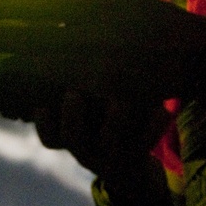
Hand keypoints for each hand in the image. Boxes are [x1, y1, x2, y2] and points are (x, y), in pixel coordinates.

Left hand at [0, 0, 205, 101]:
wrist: (199, 54)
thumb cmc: (159, 25)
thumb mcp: (121, 2)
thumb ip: (86, 5)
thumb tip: (51, 8)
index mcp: (95, 4)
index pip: (39, 4)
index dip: (3, 5)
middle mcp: (93, 29)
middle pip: (31, 33)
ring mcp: (99, 61)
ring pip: (43, 63)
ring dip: (11, 63)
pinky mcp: (107, 89)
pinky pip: (66, 90)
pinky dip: (41, 90)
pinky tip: (20, 90)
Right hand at [0, 58, 172, 177]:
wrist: (130, 169)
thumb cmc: (102, 128)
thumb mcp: (86, 113)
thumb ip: (75, 85)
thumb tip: (62, 37)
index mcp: (71, 138)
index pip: (50, 137)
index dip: (44, 124)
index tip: (41, 105)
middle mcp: (87, 151)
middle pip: (73, 140)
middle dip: (72, 118)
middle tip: (74, 95)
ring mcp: (113, 157)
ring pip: (109, 143)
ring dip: (114, 121)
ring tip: (120, 102)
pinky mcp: (139, 156)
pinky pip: (147, 144)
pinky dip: (155, 126)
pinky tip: (164, 108)